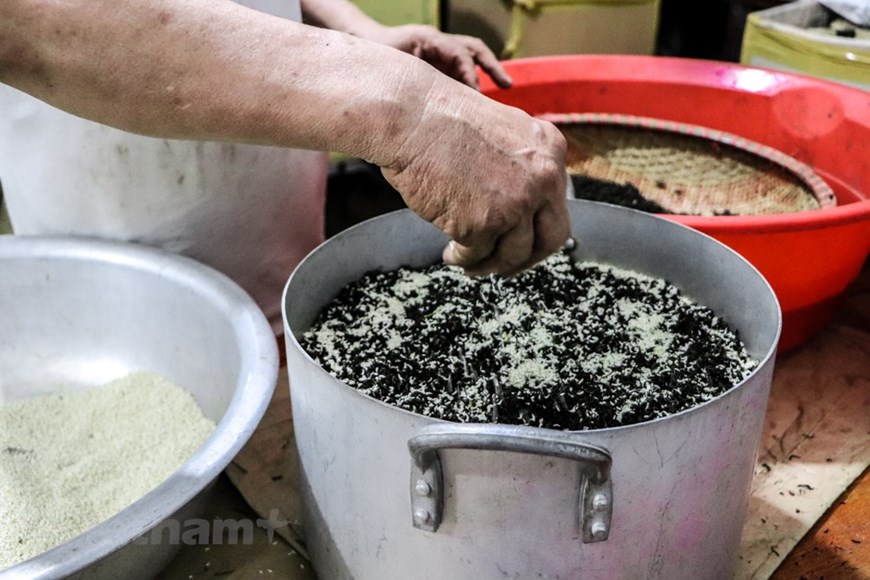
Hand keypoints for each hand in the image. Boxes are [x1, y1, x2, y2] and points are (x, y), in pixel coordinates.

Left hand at [366, 24, 511, 90]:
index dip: (470, 75)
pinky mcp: (437, 62)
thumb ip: (411, 82)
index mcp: (429, 39)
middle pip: (473, 49)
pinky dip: (470, 83)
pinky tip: (475, 101)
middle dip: (492, 66)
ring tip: (504, 88)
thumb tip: (430, 107)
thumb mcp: (392, 67)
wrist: (363, 43)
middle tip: (507, 85)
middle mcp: (438, 43)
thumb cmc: (374, 53)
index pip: (460, 54)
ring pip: (470, 57)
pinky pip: (459, 70)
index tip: (476, 96)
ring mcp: (439, 52)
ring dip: (487, 72)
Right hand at [380, 83, 569, 277]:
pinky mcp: (485, 223)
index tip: (523, 243)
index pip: (557, 205)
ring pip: (514, 254)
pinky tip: (451, 253)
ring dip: (491, 265)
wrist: (412, 116)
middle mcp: (543, 178)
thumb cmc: (442, 120)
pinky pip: (478, 254)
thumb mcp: (502, 132)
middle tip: (506, 266)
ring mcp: (517, 203)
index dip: (539, 231)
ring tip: (469, 262)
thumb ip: (521, 165)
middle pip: (550, 238)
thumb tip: (523, 205)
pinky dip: (463, 258)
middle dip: (526, 259)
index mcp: (550, 150)